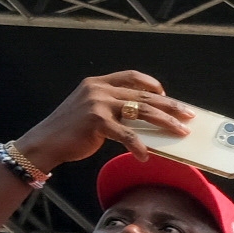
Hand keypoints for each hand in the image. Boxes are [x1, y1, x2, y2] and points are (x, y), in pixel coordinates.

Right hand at [20, 72, 187, 172]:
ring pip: (143, 111)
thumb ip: (113, 107)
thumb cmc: (70, 130)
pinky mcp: (97, 122)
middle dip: (170, 105)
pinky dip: (138, 146)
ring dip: (166, 123)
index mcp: (97, 83)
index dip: (152, 84)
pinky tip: (144, 156)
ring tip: (181, 132)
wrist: (44, 143)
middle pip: (144, 95)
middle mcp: (99, 89)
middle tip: (188, 115)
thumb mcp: (91, 110)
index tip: (166, 93)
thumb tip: (146, 118)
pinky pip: (127, 135)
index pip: (131, 76)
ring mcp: (98, 104)